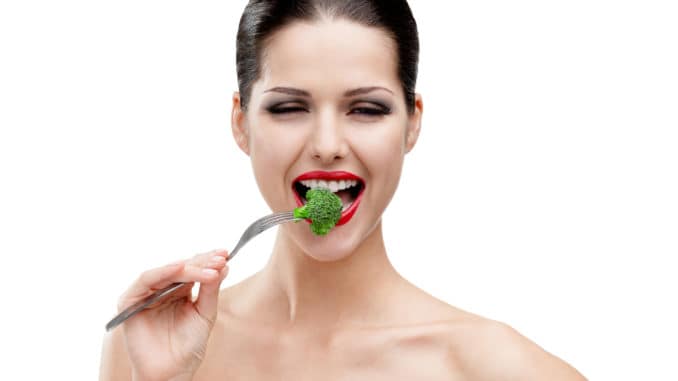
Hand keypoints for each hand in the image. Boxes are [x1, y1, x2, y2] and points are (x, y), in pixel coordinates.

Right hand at [116, 250, 228, 380]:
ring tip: (209, 267)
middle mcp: (162, 290)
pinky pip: (146, 280)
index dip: (209, 261)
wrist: (172, 371)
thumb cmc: (188, 345)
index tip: (226, 254)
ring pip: (167, 271)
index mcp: (179, 291)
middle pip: (181, 268)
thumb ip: (211, 290)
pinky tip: (180, 267)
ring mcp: (146, 294)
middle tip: (220, 259)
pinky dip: (162, 272)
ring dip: (188, 267)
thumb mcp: (205, 313)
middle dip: (202, 262)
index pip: (194, 269)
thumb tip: (223, 266)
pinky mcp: (130, 301)